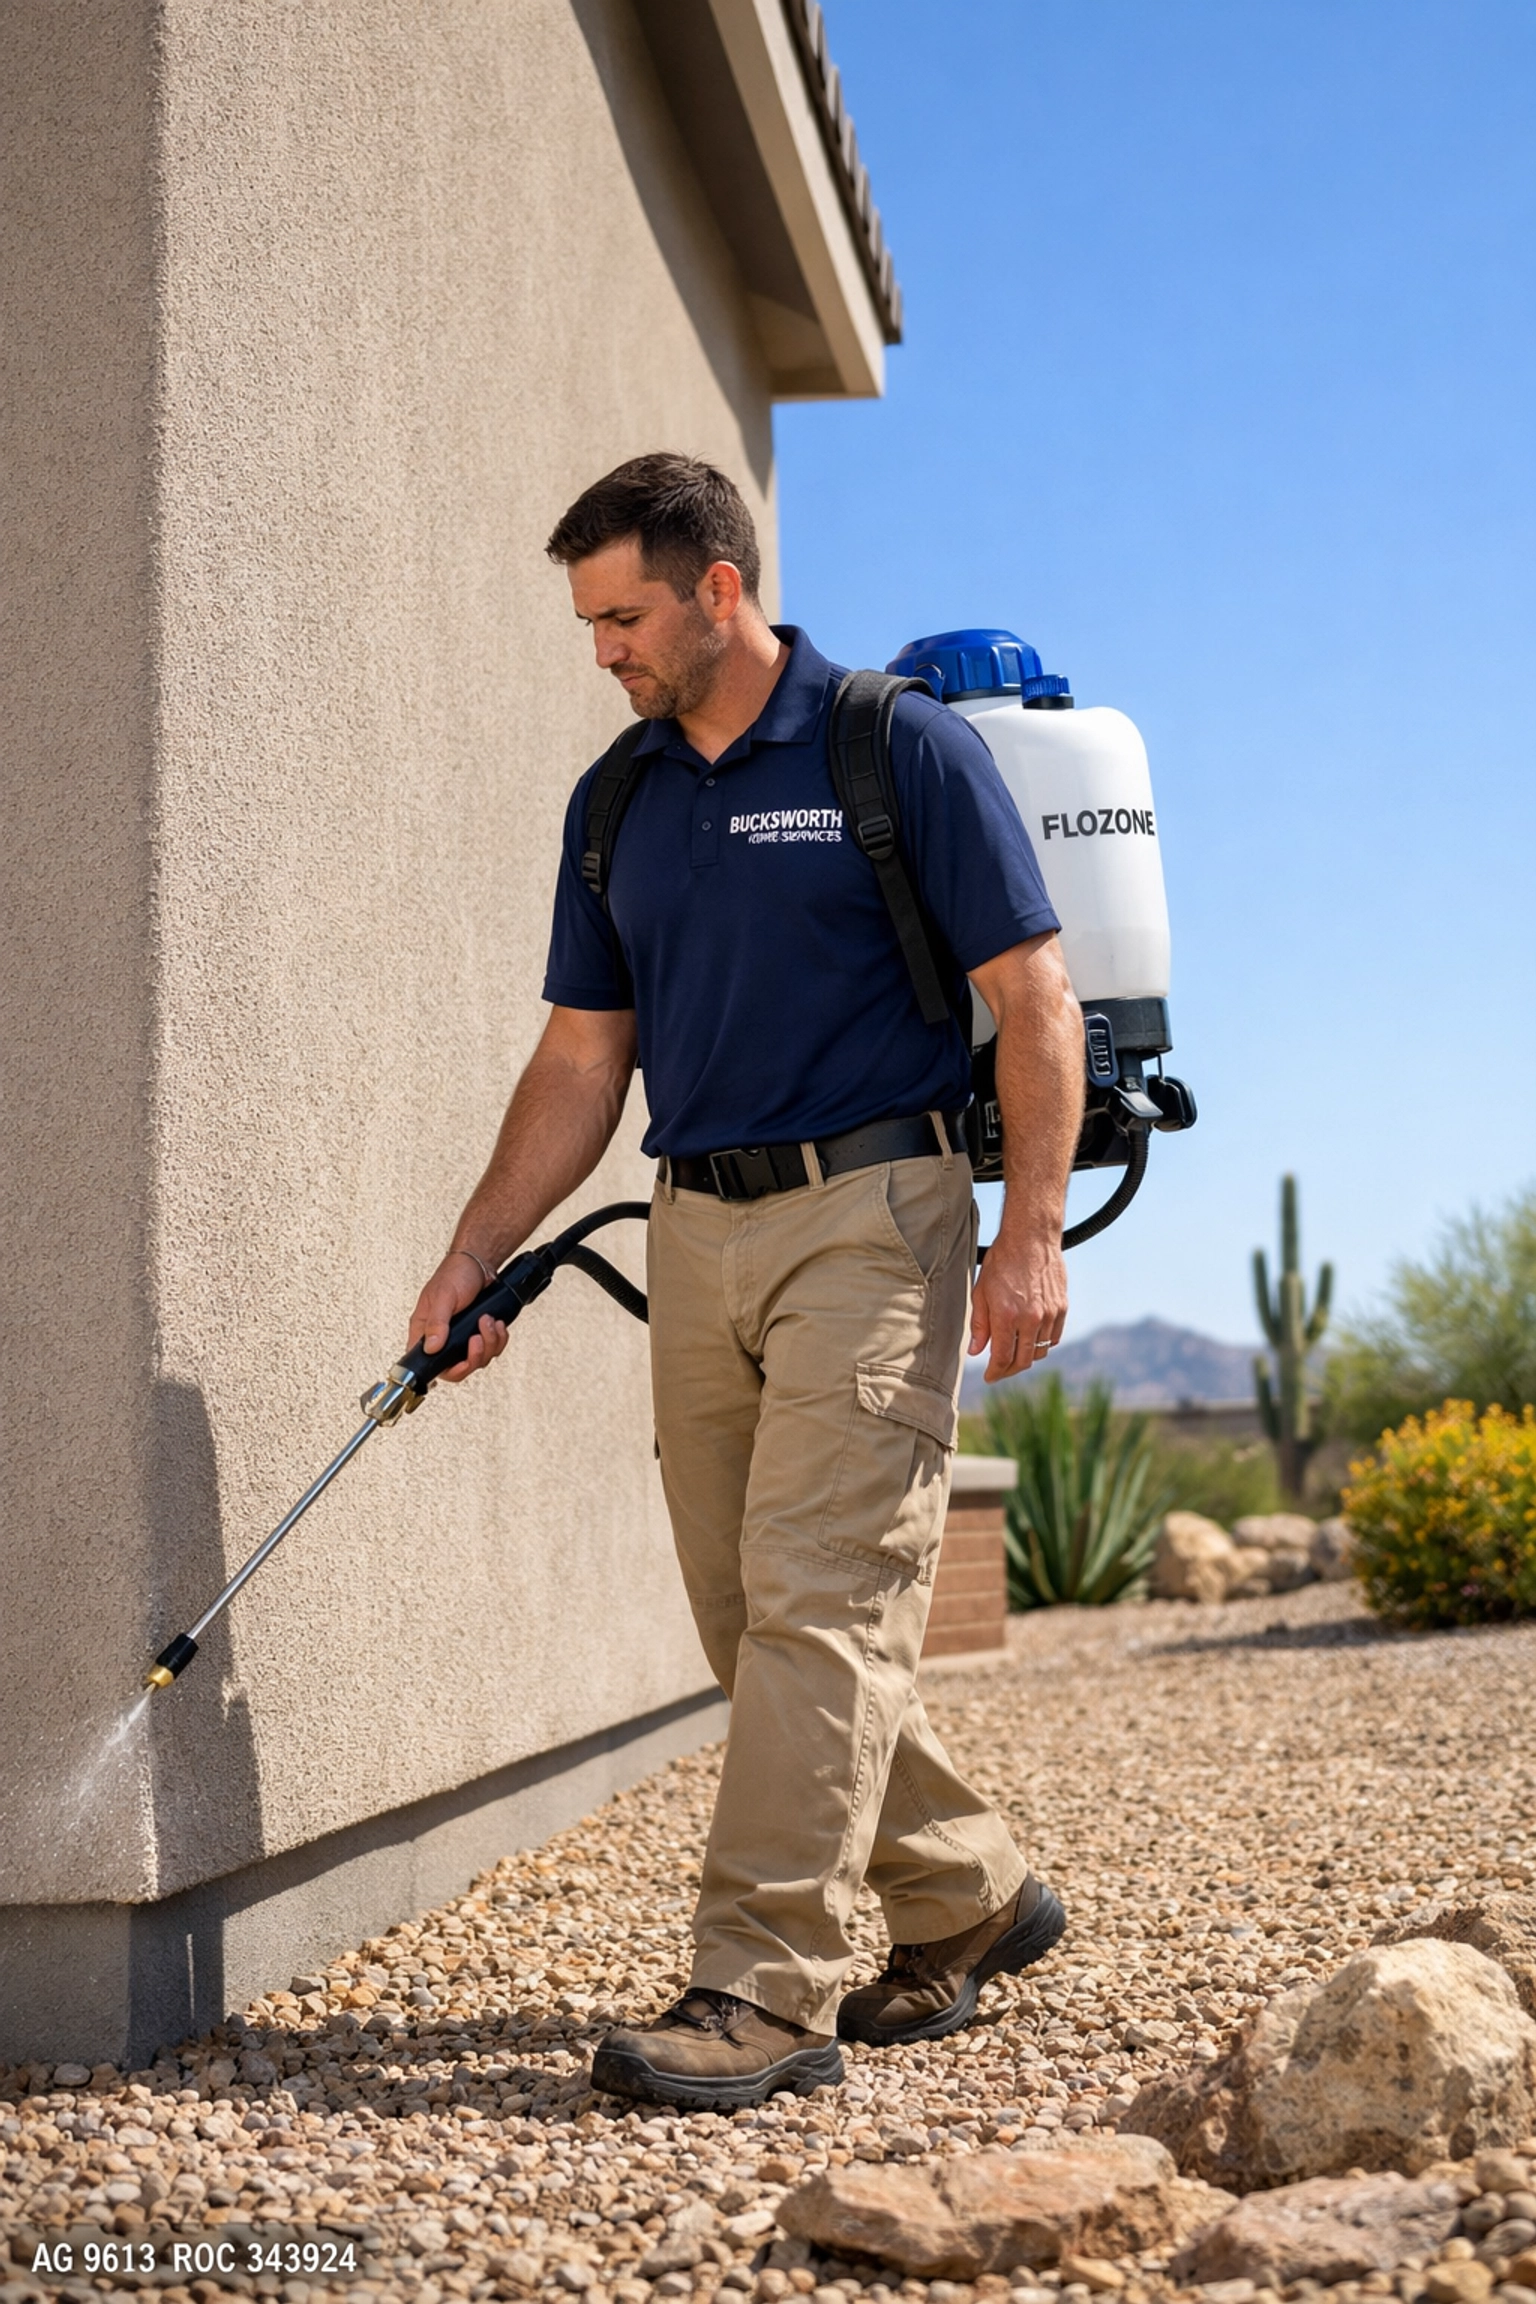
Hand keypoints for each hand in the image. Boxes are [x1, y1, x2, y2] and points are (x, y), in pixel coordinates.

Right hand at [406, 1249, 509, 1383]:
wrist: (479, 1263)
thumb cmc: (455, 1274)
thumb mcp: (443, 1296)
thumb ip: (436, 1322)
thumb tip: (431, 1347)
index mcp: (425, 1330)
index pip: (429, 1363)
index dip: (447, 1370)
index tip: (462, 1361)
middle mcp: (443, 1337)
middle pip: (458, 1367)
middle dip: (474, 1356)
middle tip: (477, 1337)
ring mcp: (462, 1337)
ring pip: (478, 1359)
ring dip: (489, 1343)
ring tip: (488, 1321)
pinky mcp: (478, 1333)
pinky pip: (491, 1348)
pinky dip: (498, 1339)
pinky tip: (496, 1324)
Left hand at [969, 1227, 1067, 1383]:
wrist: (1031, 1238)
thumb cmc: (1002, 1262)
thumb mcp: (981, 1292)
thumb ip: (979, 1325)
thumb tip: (977, 1352)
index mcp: (1006, 1316)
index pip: (1002, 1358)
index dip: (995, 1372)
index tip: (989, 1377)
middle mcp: (1030, 1318)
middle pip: (1023, 1360)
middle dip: (1009, 1370)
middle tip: (1000, 1370)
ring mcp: (1049, 1314)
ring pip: (1039, 1351)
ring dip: (1026, 1357)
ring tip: (1014, 1353)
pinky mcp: (1062, 1308)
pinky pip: (1053, 1338)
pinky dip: (1042, 1344)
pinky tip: (1031, 1339)